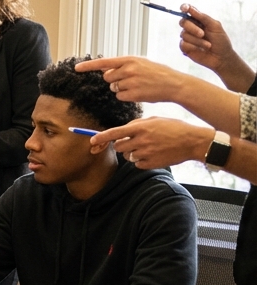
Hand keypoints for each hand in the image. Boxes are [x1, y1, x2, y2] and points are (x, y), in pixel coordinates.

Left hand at [74, 55, 189, 103]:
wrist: (174, 84)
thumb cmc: (158, 73)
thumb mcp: (141, 63)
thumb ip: (123, 65)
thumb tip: (106, 72)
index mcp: (129, 59)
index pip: (104, 62)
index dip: (88, 66)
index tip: (76, 68)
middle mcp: (127, 69)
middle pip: (108, 77)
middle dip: (114, 80)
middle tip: (131, 80)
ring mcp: (130, 82)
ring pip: (114, 88)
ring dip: (121, 88)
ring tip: (138, 85)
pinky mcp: (132, 94)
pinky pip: (120, 97)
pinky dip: (126, 96)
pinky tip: (139, 92)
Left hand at [89, 117, 212, 168]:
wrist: (192, 141)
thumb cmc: (173, 128)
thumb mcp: (154, 120)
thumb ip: (136, 125)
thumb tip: (122, 131)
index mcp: (140, 128)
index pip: (115, 133)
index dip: (101, 137)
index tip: (91, 141)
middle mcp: (141, 140)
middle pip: (118, 147)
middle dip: (122, 145)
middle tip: (133, 142)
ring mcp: (145, 153)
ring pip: (127, 156)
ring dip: (132, 152)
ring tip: (147, 147)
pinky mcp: (150, 164)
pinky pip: (137, 164)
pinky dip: (141, 160)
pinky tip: (153, 154)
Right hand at [180, 4, 254, 91]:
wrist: (221, 57)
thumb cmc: (221, 41)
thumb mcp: (215, 26)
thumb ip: (203, 17)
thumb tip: (190, 8)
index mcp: (199, 20)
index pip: (188, 11)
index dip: (184, 8)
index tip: (184, 8)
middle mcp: (191, 27)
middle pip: (183, 22)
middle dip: (192, 28)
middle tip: (203, 34)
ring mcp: (187, 37)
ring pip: (184, 34)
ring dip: (197, 41)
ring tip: (208, 45)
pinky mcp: (185, 47)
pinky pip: (183, 44)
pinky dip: (194, 46)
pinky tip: (201, 50)